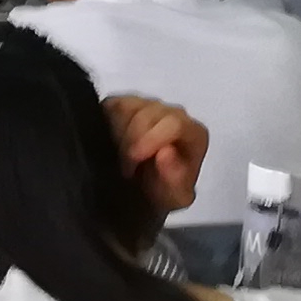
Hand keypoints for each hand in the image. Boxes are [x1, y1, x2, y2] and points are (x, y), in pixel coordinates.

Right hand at [104, 94, 206, 217]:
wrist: (149, 193)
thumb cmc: (165, 192)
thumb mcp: (174, 197)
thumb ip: (175, 178)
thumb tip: (166, 152)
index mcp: (193, 133)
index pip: (174, 123)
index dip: (151, 138)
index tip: (134, 158)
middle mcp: (174, 114)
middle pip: (147, 113)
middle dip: (130, 138)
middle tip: (125, 167)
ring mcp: (149, 106)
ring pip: (127, 106)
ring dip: (117, 132)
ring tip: (119, 156)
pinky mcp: (125, 103)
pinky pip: (112, 104)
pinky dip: (107, 122)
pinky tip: (112, 142)